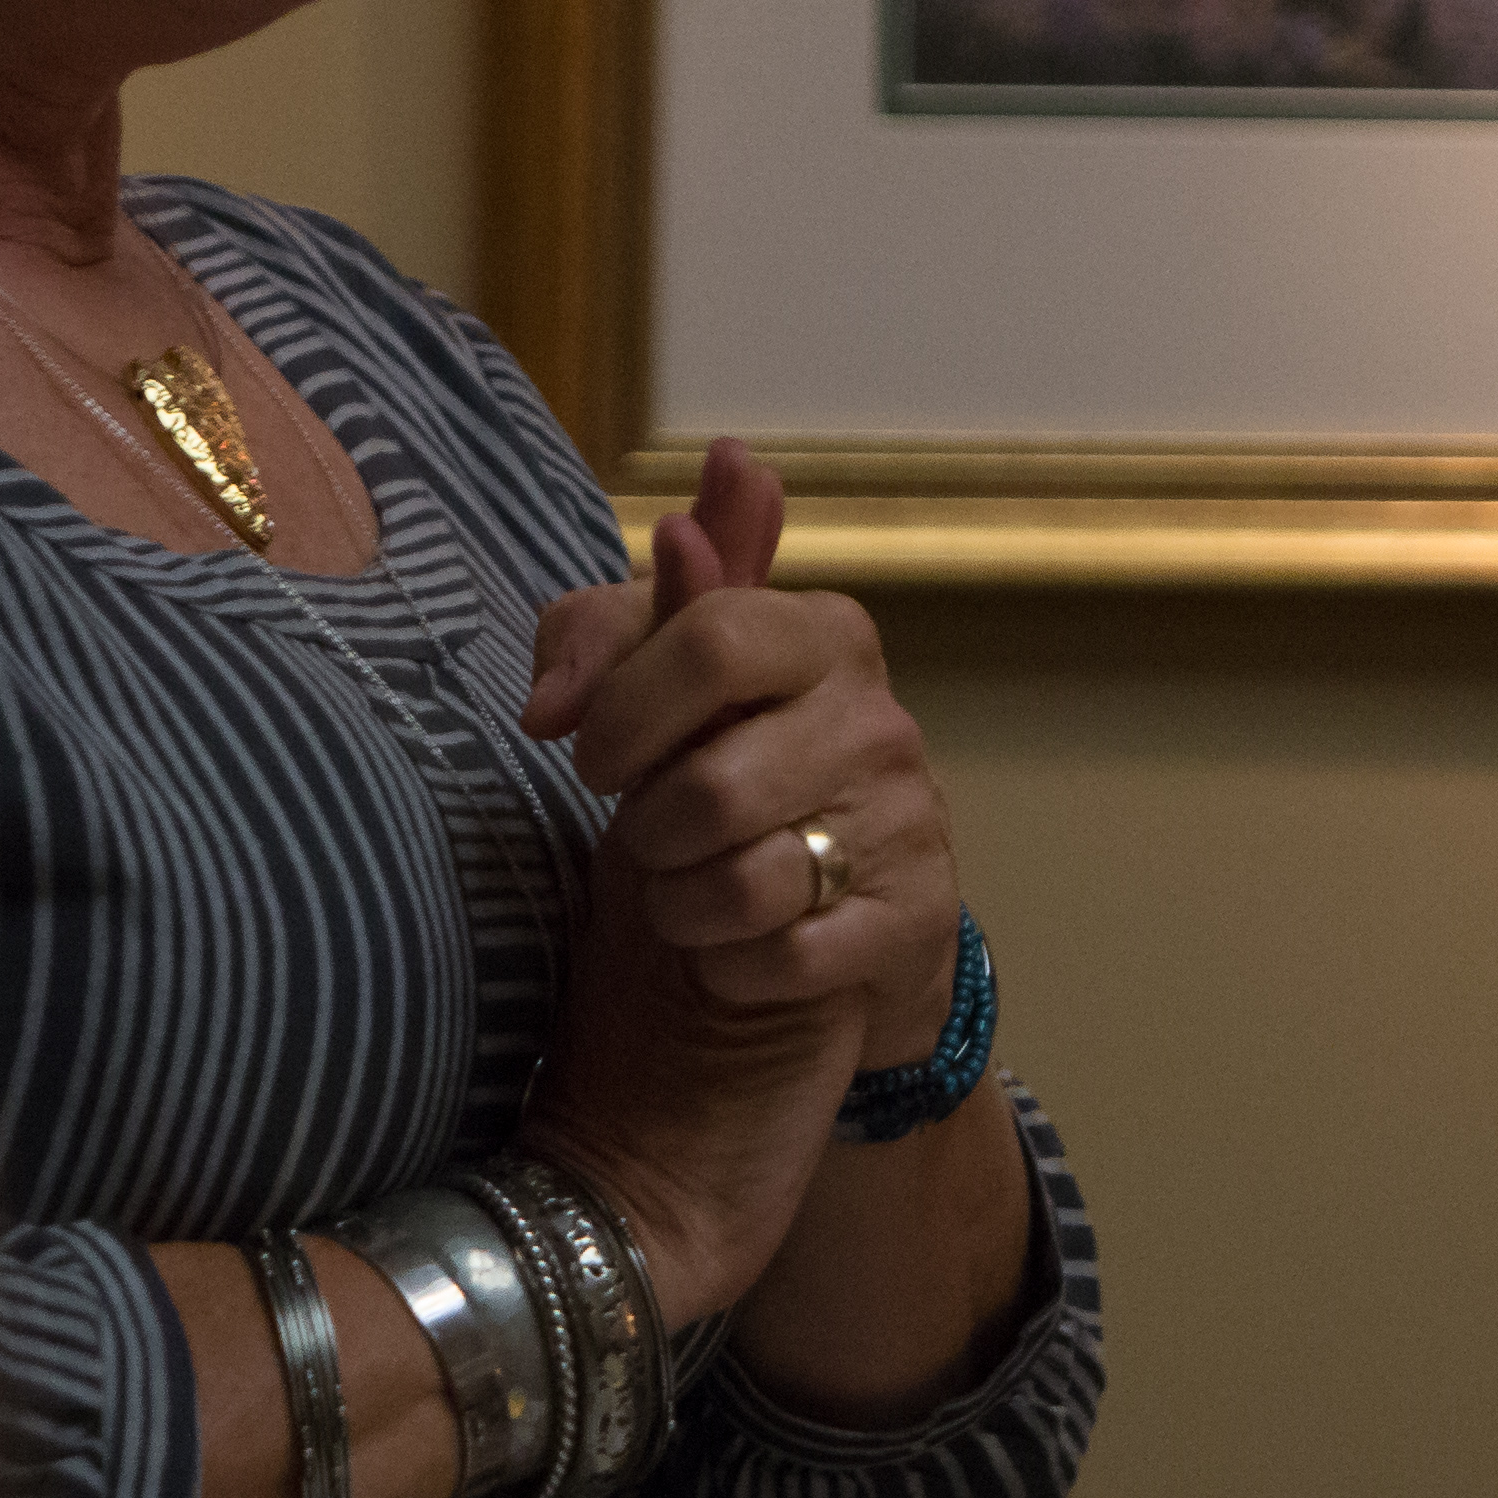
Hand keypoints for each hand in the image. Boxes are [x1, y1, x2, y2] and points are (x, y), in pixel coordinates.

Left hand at [515, 444, 965, 1319]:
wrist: (814, 943)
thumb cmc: (713, 788)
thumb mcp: (652, 695)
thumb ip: (633, 614)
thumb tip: (678, 529)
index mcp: (817, 630)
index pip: (703, 634)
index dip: (619, 705)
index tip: (580, 752)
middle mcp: (880, 716)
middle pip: (707, 777)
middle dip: (643, 827)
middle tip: (641, 837)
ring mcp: (910, 821)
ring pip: (738, 875)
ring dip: (679, 903)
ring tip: (686, 893)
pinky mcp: (917, 923)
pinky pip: (783, 954)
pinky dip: (728, 967)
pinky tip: (732, 954)